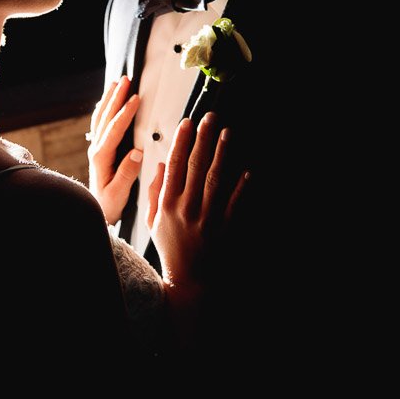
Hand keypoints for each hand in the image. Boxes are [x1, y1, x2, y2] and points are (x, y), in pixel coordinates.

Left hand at [86, 76, 142, 225]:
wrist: (96, 210)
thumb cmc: (108, 204)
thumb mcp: (119, 194)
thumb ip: (127, 174)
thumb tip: (137, 153)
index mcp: (102, 158)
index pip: (114, 130)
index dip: (125, 113)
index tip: (135, 99)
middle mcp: (96, 150)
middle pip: (106, 118)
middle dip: (117, 97)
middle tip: (126, 80)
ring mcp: (96, 148)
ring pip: (101, 117)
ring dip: (110, 98)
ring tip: (118, 82)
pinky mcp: (99, 149)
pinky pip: (100, 123)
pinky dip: (104, 108)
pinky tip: (107, 100)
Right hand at [147, 111, 248, 298]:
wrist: (190, 280)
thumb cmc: (171, 249)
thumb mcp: (152, 221)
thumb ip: (154, 192)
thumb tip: (160, 166)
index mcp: (167, 204)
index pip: (174, 166)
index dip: (181, 142)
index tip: (187, 123)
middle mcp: (186, 208)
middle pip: (195, 166)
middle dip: (203, 139)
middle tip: (210, 118)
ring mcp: (207, 218)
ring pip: (215, 179)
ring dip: (222, 154)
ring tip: (227, 133)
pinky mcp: (225, 228)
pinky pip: (235, 203)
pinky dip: (242, 186)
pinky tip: (247, 169)